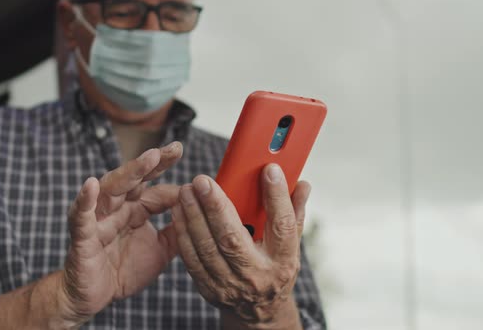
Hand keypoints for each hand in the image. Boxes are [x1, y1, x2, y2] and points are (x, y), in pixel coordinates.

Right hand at [58, 142, 182, 324]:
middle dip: (154, 163)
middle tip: (176, 148)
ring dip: (130, 173)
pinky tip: (91, 185)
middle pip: (134, 179)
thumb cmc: (123, 270)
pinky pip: (81, 218)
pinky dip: (84, 201)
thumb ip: (178, 231)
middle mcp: (116, 208)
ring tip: (149, 158)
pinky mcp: (82, 237)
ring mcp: (98, 220)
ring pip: (112, 190)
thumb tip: (200, 212)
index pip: (154, 188)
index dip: (171, 180)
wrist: (93, 297)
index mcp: (134, 210)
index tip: (192, 170)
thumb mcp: (161, 250)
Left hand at [172, 164, 310, 327]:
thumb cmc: (275, 269)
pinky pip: (192, 259)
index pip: (283, 226)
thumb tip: (303, 184)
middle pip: (233, 238)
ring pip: (207, 248)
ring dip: (193, 216)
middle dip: (215, 206)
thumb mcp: (291, 245)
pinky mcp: (209, 289)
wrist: (259, 312)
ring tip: (186, 191)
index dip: (277, 197)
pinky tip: (179, 211)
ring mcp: (230, 285)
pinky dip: (184, 233)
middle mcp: (257, 274)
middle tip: (203, 180)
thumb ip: (294, 212)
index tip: (269, 170)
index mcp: (283, 260)